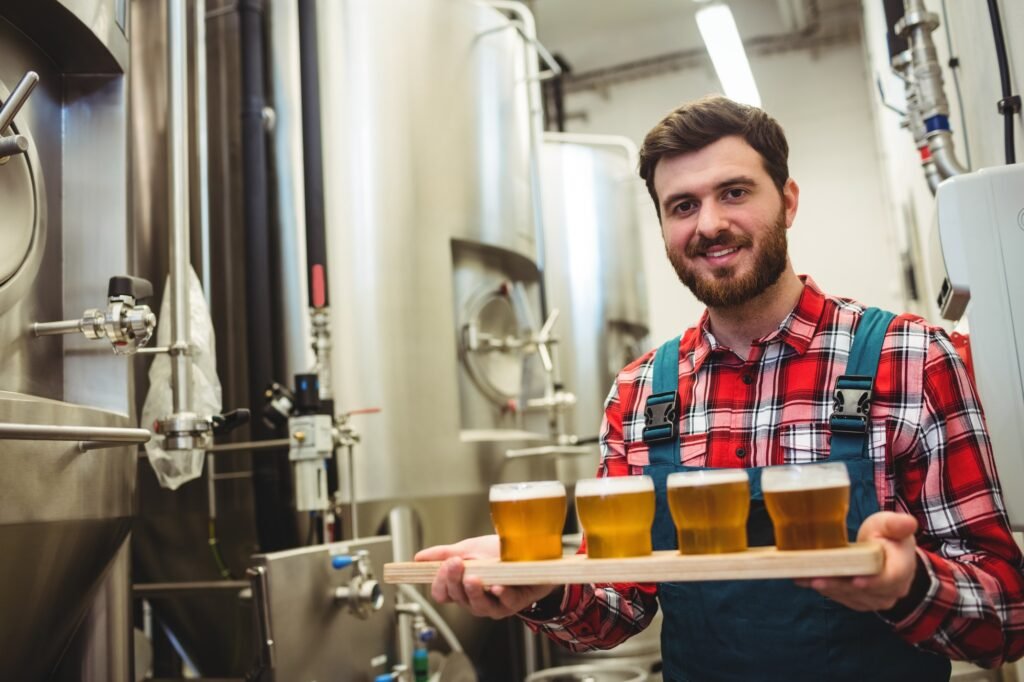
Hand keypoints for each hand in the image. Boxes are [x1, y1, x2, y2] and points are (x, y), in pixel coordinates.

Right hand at [415, 535, 558, 618]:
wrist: (532, 552)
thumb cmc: (501, 554)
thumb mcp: (469, 548)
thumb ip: (444, 553)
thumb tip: (419, 558)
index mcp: (462, 587)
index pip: (442, 593)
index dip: (440, 583)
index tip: (443, 566)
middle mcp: (476, 599)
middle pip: (458, 598)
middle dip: (454, 581)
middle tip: (455, 564)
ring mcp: (496, 604)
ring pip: (479, 606)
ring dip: (474, 592)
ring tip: (473, 578)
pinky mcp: (516, 602)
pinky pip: (506, 603)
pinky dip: (502, 595)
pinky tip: (498, 586)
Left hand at [794, 511, 920, 611]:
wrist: (888, 555)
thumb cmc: (887, 536)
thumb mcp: (889, 524)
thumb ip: (896, 524)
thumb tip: (908, 523)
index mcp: (902, 569)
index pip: (890, 579)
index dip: (873, 581)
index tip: (856, 580)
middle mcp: (892, 590)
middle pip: (864, 591)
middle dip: (839, 585)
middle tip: (816, 578)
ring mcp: (876, 599)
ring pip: (850, 597)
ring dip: (827, 588)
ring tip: (805, 578)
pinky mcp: (860, 601)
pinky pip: (841, 598)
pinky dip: (824, 589)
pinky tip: (804, 580)